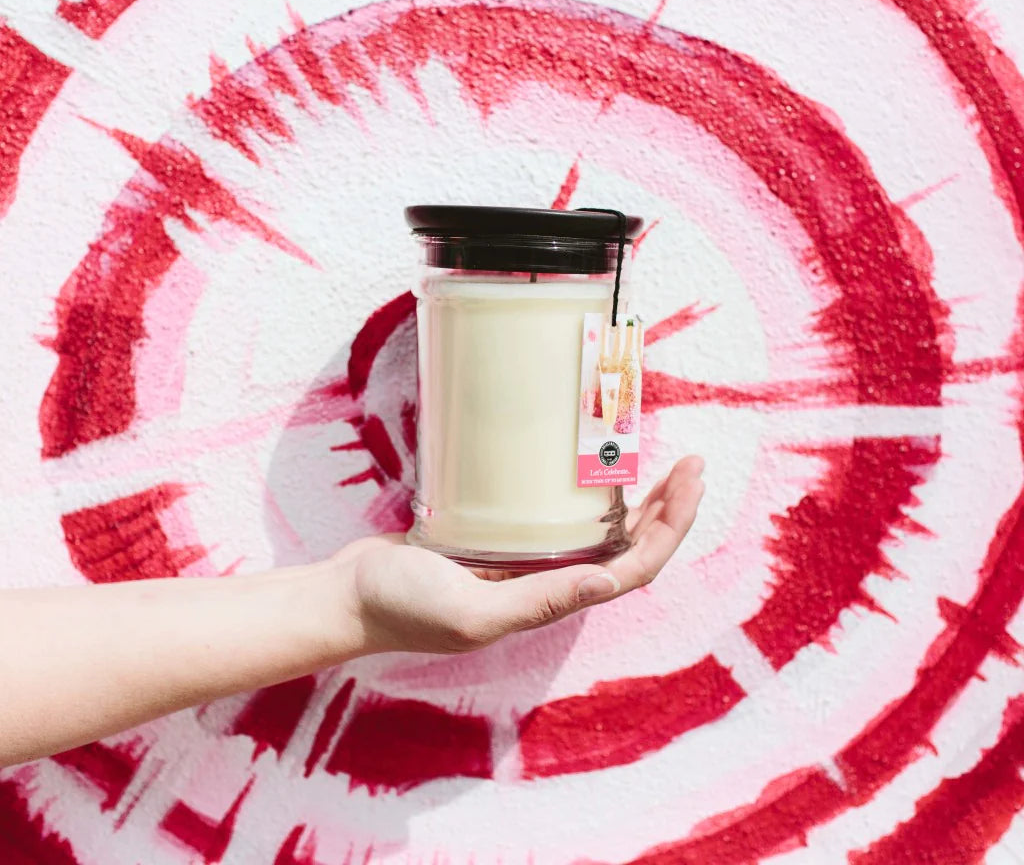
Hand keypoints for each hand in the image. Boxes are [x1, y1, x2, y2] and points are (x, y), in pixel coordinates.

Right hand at [331, 455, 704, 654]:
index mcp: (548, 602)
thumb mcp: (472, 611)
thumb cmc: (402, 606)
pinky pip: (558, 517)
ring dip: (635, 502)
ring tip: (655, 458)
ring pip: (599, 532)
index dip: (669, 528)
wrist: (349, 596)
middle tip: (690, 461)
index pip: (633, 568)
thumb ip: (538, 601)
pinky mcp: (498, 540)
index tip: (689, 480)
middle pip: (628, 549)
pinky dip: (583, 495)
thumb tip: (609, 583)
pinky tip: (585, 467)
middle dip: (666, 508)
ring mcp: (524, 561)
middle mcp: (547, 583)